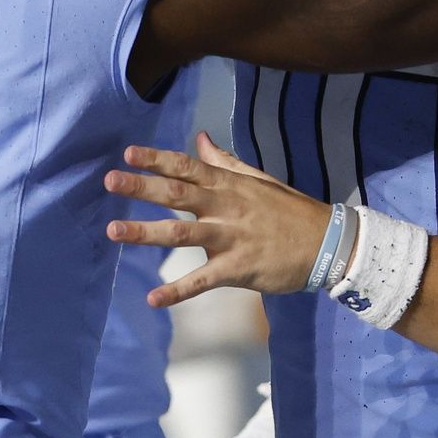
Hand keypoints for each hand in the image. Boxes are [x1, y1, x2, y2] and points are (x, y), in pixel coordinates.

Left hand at [105, 133, 332, 306]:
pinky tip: (152, 298)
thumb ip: (224, 161)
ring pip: (181, 233)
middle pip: (177, 194)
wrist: (327, 244)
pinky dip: (177, 291)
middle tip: (110, 181)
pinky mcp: (238, 269)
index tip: (127, 153)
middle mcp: (225, 207)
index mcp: (229, 185)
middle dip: (142, 187)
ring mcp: (230, 238)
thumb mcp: (257, 179)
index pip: (187, 166)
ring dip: (145, 232)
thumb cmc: (288, 210)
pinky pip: (203, 281)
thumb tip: (200, 138)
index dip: (157, 159)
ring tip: (112, 230)